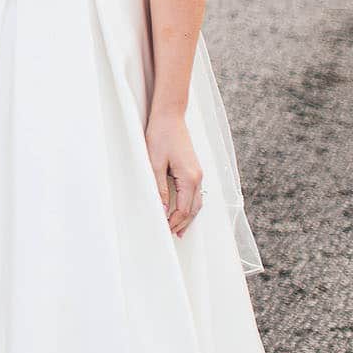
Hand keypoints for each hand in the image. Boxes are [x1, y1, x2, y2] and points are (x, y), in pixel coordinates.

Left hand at [146, 111, 202, 236]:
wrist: (170, 116)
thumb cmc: (161, 136)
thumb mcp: (154, 164)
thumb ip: (159, 188)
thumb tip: (161, 209)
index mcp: (189, 178)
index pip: (184, 209)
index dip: (174, 222)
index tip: (164, 230)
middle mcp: (198, 177)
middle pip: (193, 208)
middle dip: (183, 223)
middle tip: (172, 235)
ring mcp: (198, 173)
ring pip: (196, 202)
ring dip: (188, 216)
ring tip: (178, 229)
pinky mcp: (194, 168)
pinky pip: (195, 193)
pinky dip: (190, 205)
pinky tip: (183, 209)